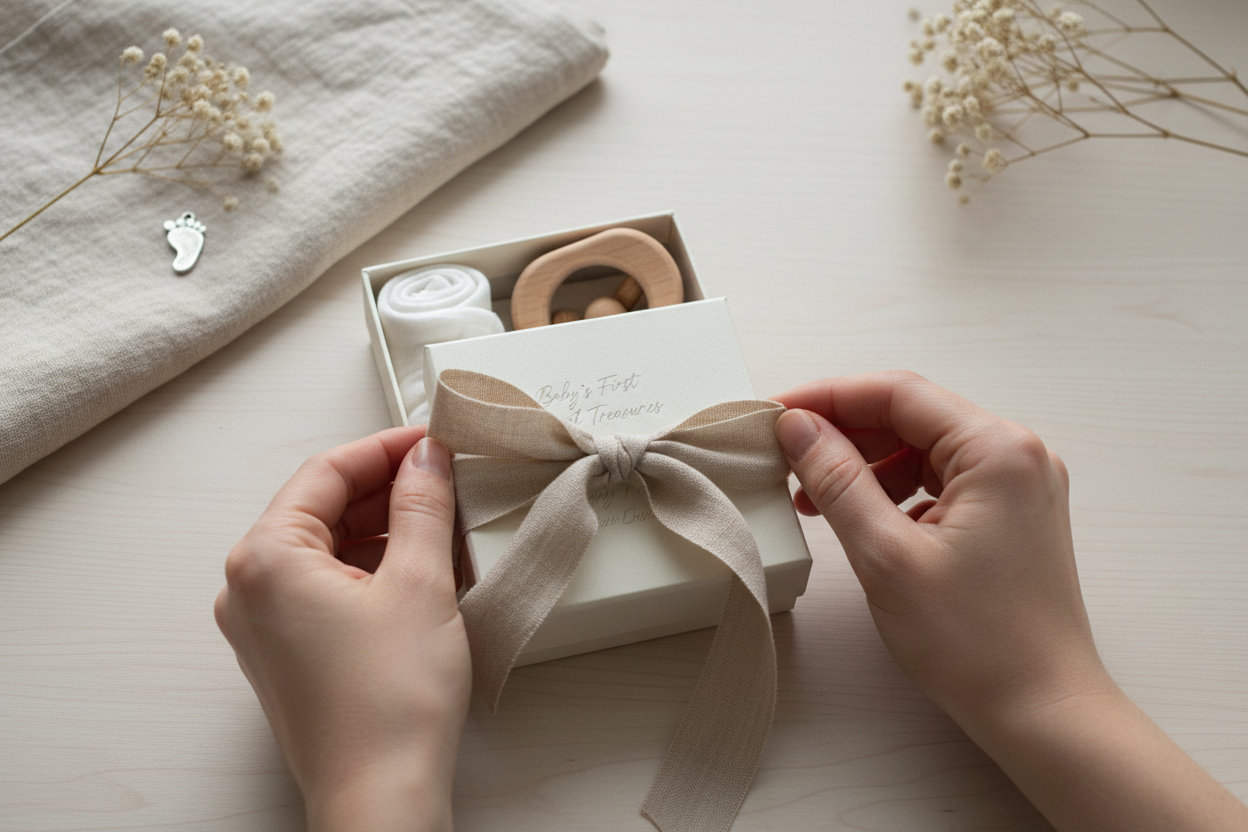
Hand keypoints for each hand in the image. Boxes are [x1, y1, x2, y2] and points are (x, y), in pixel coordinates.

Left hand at [214, 427, 469, 831]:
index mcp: (266, 558)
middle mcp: (249, 588)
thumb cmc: (390, 703)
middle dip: (387, 489)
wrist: (380, 796)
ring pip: (327, 548)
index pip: (326, 472)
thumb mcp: (419, 582)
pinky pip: (326, 587)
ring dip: (383, 529)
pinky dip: (371, 568)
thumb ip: (422, 505)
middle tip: (446, 479)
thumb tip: (425, 457)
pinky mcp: (288, 655)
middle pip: (322, 508)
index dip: (386, 447)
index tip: (432, 439)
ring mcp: (264, 625)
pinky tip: (420, 570)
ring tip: (443, 525)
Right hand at [773, 370, 1099, 726]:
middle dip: (844, 433)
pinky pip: (942, 480)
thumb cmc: (978, 644)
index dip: (828, 397)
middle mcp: (1018, 455)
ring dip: (867, 466)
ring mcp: (1020, 486)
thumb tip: (799, 428)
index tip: (777, 413)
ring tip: (816, 499)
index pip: (897, 393)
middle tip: (787, 455)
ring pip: (924, 448)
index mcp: (998, 450)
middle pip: (912, 415)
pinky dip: (897, 492)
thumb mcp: (886, 555)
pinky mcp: (1012, 515)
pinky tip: (861, 519)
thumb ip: (837, 480)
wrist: (1042, 711)